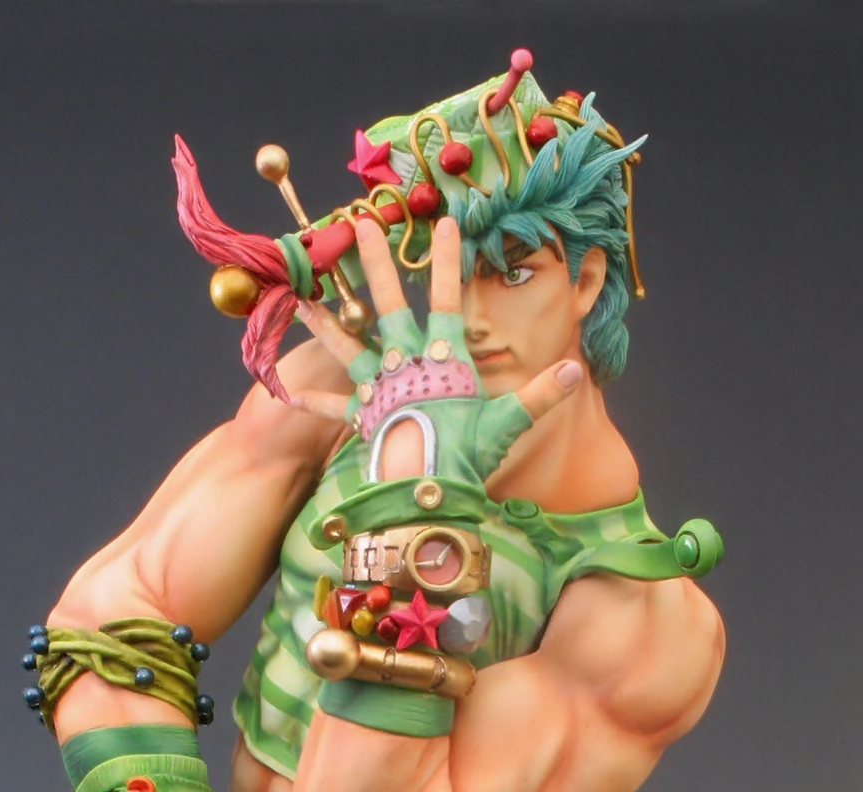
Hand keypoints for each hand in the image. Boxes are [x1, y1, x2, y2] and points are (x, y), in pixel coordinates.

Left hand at [294, 216, 581, 465]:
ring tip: (303, 296)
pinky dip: (313, 399)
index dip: (449, 263)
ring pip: (349, 345)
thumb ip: (539, 395)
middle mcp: (407, 365)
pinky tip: (288, 388)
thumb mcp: (508, 424)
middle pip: (389, 305)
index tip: (447, 225)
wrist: (431, 495)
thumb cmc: (469, 458)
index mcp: (443, 360)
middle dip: (375, 264)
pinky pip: (334, 407)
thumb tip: (574, 370)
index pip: (447, 300)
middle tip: (359, 226)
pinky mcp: (363, 418)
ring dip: (327, 320)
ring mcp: (381, 389)